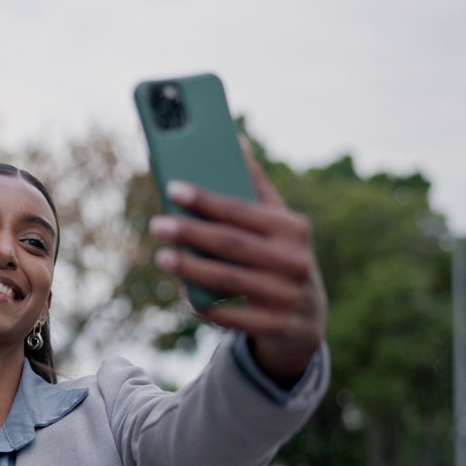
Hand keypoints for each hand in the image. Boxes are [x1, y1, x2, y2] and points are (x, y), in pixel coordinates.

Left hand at [150, 140, 327, 386]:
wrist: (307, 321)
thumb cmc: (281, 258)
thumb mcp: (278, 224)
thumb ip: (255, 186)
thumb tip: (234, 138)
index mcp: (294, 229)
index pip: (243, 210)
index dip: (207, 199)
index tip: (174, 188)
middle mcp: (295, 261)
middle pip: (231, 244)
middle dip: (191, 233)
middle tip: (157, 223)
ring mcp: (287, 297)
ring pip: (228, 280)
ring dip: (191, 268)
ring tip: (162, 256)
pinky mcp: (275, 327)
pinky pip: (230, 315)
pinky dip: (205, 304)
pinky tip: (185, 293)